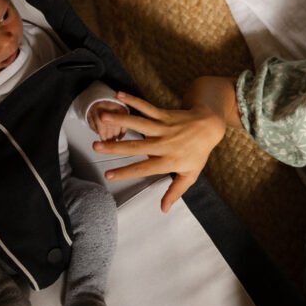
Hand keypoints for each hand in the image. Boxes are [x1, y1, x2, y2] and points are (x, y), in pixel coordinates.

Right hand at [91, 92, 226, 212]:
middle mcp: (165, 144)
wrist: (209, 127)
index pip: (144, 169)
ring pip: (140, 123)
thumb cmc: (198, 153)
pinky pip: (147, 107)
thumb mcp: (190, 175)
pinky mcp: (164, 114)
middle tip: (96, 146)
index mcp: (169, 161)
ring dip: (121, 119)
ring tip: (103, 116)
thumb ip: (175, 191)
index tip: (108, 175)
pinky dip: (133, 100)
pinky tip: (118, 95)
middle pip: (137, 147)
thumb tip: (163, 209)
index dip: (126, 172)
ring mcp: (164, 127)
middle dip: (115, 147)